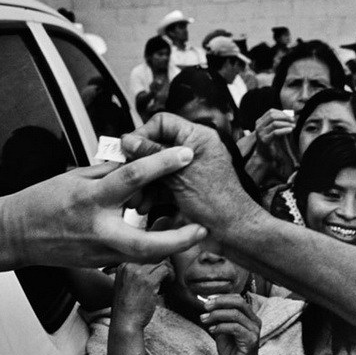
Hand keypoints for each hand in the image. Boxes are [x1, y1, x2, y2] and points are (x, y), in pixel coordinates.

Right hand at [1, 146, 206, 267]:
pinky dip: (152, 247)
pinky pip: (132, 257)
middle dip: (178, 239)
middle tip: (202, 228)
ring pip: (144, 256)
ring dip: (171, 245)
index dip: (162, 163)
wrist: (16, 235)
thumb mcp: (76, 177)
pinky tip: (168, 237)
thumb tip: (140, 161)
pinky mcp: (99, 262)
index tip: (186, 154)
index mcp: (91, 198)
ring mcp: (98, 251)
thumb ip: (111, 172)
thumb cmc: (44, 201)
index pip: (132, 177)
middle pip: (146, 243)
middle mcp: (98, 228)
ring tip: (194, 232)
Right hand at [111, 261, 171, 330]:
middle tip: (163, 282)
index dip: (154, 267)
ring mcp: (138, 273)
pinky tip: (168, 286)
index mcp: (123, 266)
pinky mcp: (148, 281)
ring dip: (167, 273)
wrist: (125, 323)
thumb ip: (137, 274)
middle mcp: (129, 266)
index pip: (145, 257)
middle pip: (154, 259)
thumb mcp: (127, 285)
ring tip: (165, 285)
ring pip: (161, 263)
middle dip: (161, 270)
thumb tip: (158, 263)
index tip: (156, 278)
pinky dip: (170, 276)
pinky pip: (166, 270)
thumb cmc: (128, 307)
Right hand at [121, 113, 263, 236]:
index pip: (162, 122)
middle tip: (124, 176)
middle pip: (157, 146)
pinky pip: (162, 183)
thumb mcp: (178, 177)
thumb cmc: (217, 203)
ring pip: (156, 168)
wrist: (231, 232)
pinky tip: (143, 205)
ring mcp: (189, 169)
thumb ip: (153, 156)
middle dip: (140, 164)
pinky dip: (152, 193)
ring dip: (143, 183)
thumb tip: (128, 141)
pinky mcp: (185, 186)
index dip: (142, 135)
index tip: (128, 151)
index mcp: (198, 137)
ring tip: (134, 198)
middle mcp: (193, 149)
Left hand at [200, 294, 260, 354]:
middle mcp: (255, 321)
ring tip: (204, 319)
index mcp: (250, 317)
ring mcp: (254, 331)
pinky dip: (221, 326)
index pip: (238, 299)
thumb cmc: (232, 352)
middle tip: (205, 306)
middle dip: (220, 302)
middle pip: (239, 302)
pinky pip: (234, 328)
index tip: (207, 299)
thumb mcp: (223, 332)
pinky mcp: (251, 340)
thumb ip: (219, 319)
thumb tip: (206, 307)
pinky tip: (212, 330)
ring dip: (216, 315)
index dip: (222, 297)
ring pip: (235, 314)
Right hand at [253, 109, 295, 148]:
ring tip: (293, 126)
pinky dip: (284, 130)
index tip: (290, 116)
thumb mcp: (274, 130)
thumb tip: (291, 116)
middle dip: (284, 117)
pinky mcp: (265, 140)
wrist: (264, 156)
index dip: (282, 113)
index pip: (271, 112)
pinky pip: (276, 132)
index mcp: (260, 122)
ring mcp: (261, 133)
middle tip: (293, 120)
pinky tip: (290, 130)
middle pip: (272, 116)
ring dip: (286, 123)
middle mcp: (259, 126)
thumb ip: (279, 123)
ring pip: (275, 123)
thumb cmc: (271, 142)